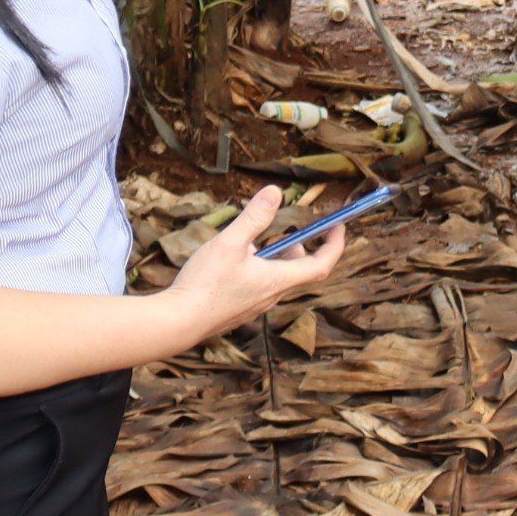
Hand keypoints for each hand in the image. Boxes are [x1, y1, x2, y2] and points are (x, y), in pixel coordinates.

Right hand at [164, 186, 343, 341]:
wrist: (177, 323)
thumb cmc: (205, 284)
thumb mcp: (231, 242)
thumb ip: (254, 217)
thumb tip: (275, 192)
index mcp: (277, 280)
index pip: (321, 265)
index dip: (334, 244)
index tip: (338, 227)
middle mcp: (271, 296)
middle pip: (298, 270)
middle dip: (299, 247)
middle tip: (292, 230)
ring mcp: (254, 306)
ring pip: (276, 279)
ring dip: (275, 258)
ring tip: (254, 242)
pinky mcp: (238, 311)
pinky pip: (258, 287)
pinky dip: (258, 270)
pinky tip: (232, 262)